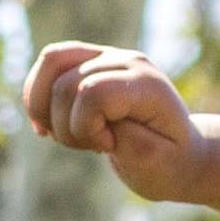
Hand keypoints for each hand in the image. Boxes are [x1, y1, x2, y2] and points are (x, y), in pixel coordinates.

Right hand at [20, 39, 210, 205]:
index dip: (87, 127)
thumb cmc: (168, 163)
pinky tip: (48, 125)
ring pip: (51, 61)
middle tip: (93, 147)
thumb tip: (96, 115)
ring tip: (71, 134)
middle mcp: (127, 60)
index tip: (108, 147)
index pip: (92, 92)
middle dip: (66, 127)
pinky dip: (39, 95)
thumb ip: (129, 141)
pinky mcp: (92, 59)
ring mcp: (109, 55)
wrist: (180, 153)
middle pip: (66, 83)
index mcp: (147, 85)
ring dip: (46, 108)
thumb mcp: (156, 165)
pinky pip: (50, 62)